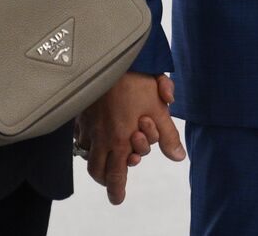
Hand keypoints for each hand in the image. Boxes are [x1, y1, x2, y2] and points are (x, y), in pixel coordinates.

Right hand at [78, 72, 184, 203]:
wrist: (110, 57)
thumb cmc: (137, 81)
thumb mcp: (158, 108)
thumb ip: (168, 136)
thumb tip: (178, 157)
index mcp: (119, 140)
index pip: (115, 175)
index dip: (117, 190)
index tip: (117, 199)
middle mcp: (99, 137)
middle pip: (97, 170)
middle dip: (106, 179)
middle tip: (113, 183)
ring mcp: (86, 126)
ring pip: (86, 154)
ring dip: (98, 160)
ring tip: (109, 158)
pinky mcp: (79, 114)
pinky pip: (79, 137)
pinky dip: (86, 143)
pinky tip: (97, 136)